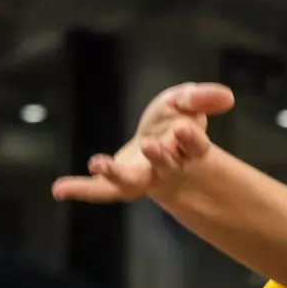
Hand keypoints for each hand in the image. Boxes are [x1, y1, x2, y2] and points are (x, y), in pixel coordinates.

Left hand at [50, 83, 234, 202]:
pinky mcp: (119, 181)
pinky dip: (81, 190)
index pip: (195, 146)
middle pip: (165, 167)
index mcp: (189, 147)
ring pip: (131, 183)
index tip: (184, 129)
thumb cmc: (175, 120)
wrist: (160, 139)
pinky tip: (58, 189)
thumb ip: (204, 98)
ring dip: (116, 175)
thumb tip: (227, 98)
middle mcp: (167, 167)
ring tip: (98, 162)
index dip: (190, 139)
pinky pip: (101, 190)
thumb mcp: (188, 100)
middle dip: (160, 158)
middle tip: (152, 146)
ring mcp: (142, 177)